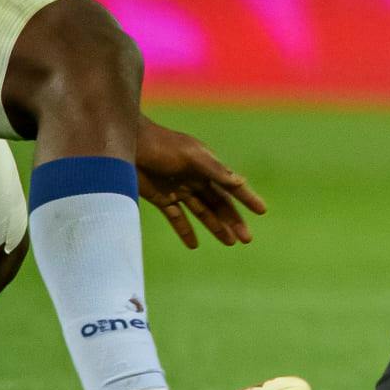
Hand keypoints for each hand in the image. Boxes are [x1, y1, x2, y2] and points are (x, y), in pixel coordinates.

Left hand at [135, 118, 266, 248]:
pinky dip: (185, 231)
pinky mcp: (162, 198)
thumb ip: (215, 171)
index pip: (232, 185)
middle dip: (233, 221)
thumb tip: (240, 183)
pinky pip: (177, 218)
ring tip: (229, 243)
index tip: (262, 210)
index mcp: (207, 166)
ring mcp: (179, 189)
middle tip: (246, 239)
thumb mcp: (191, 157)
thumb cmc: (161, 145)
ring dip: (215, 227)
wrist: (127, 144)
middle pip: (219, 204)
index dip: (247, 198)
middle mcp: (196, 179)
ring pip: (202, 213)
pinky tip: (194, 245)